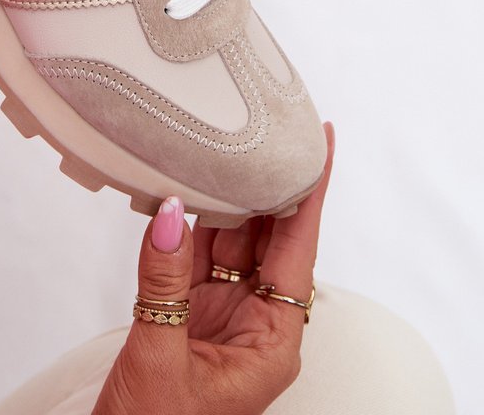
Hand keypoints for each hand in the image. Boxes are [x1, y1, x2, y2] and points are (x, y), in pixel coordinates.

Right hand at [94, 123, 334, 414]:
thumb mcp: (160, 356)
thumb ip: (164, 282)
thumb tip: (170, 214)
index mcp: (272, 344)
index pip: (299, 251)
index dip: (311, 194)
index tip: (322, 145)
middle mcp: (255, 325)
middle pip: (271, 238)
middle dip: (271, 183)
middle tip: (268, 127)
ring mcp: (221, 316)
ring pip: (233, 241)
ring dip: (227, 197)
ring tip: (224, 145)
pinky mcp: (188, 314)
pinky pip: (196, 255)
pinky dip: (190, 222)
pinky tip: (185, 188)